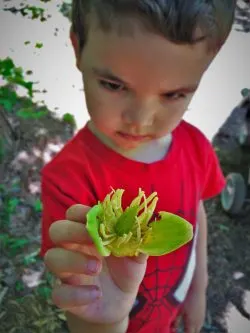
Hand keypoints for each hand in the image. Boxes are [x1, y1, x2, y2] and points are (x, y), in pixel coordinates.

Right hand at [44, 204, 147, 324]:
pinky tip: (96, 294)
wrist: (120, 302)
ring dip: (73, 260)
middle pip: (57, 229)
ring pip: (52, 257)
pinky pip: (59, 292)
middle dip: (72, 231)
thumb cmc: (124, 271)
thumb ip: (138, 242)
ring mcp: (67, 271)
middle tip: (94, 240)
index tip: (97, 217)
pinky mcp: (65, 295)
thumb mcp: (136, 257)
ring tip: (97, 268)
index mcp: (88, 234)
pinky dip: (76, 293)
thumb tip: (147, 225)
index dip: (81, 212)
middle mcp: (73, 248)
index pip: (74, 214)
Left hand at [174, 285, 205, 332]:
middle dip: (189, 332)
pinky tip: (192, 321)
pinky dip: (196, 325)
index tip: (180, 332)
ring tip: (187, 326)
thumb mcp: (180, 310)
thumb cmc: (187, 299)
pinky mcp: (204, 315)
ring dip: (193, 329)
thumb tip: (173, 329)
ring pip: (198, 329)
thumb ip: (176, 321)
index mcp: (190, 323)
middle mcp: (198, 323)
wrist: (197, 290)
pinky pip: (200, 324)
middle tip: (184, 329)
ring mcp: (202, 319)